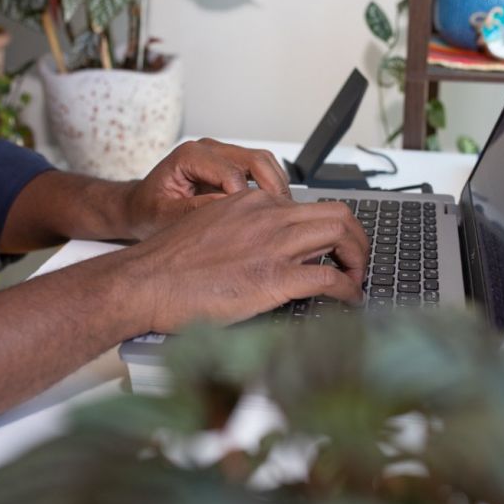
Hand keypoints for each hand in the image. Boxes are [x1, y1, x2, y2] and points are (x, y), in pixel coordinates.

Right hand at [118, 189, 368, 332]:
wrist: (144, 281)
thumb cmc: (170, 264)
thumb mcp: (213, 227)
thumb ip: (246, 230)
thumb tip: (271, 248)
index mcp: (253, 202)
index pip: (309, 206)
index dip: (331, 229)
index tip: (334, 247)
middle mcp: (269, 215)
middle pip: (337, 213)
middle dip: (357, 239)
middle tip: (358, 262)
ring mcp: (273, 245)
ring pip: (341, 235)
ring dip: (359, 260)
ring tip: (357, 280)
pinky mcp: (273, 278)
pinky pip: (329, 278)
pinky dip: (348, 290)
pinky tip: (349, 301)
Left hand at [125, 138, 290, 238]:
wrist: (140, 206)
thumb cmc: (148, 210)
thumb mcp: (165, 215)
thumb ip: (196, 210)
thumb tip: (229, 209)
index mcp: (190, 156)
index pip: (231, 173)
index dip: (244, 200)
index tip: (248, 224)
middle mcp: (208, 149)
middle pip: (256, 159)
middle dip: (272, 189)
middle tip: (278, 217)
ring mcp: (221, 154)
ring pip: (264, 161)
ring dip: (276, 186)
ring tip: (279, 214)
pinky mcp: (230, 164)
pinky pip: (260, 169)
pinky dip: (271, 187)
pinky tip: (271, 209)